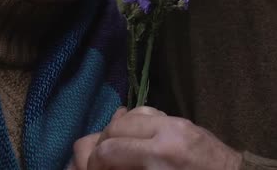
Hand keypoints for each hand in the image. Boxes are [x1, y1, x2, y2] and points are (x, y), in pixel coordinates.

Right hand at [74, 106, 242, 169]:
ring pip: (130, 114)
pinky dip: (134, 123)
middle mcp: (167, 132)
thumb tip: (103, 164)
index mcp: (160, 156)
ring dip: (116, 132)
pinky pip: (148, 112)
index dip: (94, 164)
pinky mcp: (183, 120)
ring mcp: (176, 122)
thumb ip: (129, 168)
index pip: (108, 151)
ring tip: (116, 150)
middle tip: (102, 163)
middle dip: (102, 145)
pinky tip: (134, 138)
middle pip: (115, 127)